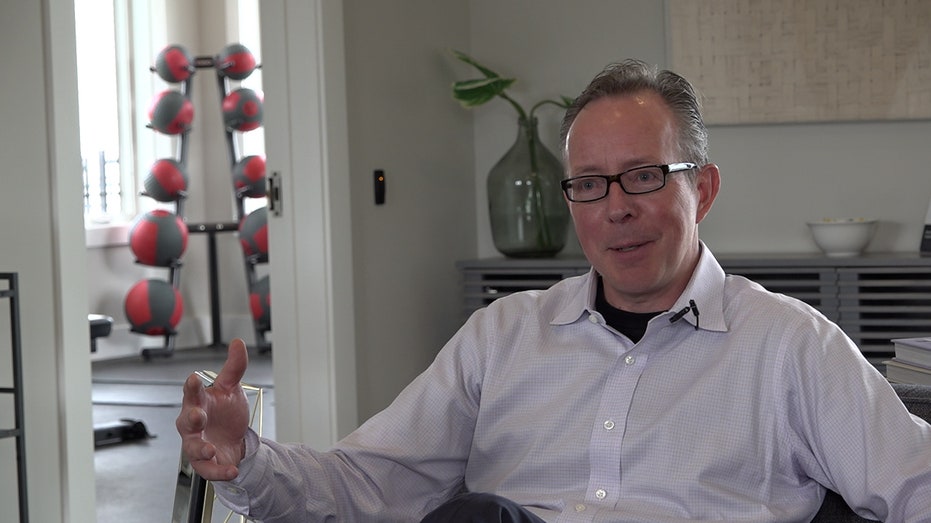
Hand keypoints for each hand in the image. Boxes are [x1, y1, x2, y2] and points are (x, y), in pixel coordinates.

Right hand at [176, 338, 250, 480]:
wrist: (236, 440)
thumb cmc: (226, 412)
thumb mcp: (232, 389)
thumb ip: (235, 367)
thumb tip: (237, 343)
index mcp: (200, 402)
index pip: (192, 392)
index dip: (192, 386)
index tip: (194, 378)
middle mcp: (194, 424)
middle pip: (186, 421)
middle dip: (192, 418)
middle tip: (198, 416)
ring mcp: (198, 444)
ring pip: (192, 448)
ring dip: (200, 449)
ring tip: (211, 449)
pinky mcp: (206, 462)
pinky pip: (209, 469)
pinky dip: (220, 471)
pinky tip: (231, 469)